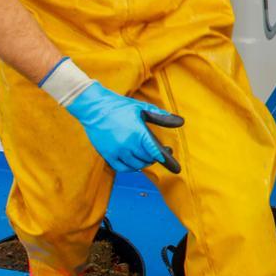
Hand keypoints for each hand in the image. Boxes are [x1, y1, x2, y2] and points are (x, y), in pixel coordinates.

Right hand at [66, 82, 183, 173]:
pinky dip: (131, 168)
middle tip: (162, 153)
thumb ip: (162, 117)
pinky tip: (135, 163)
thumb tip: (181, 122)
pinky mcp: (107, 155)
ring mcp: (117, 151)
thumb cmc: (120, 106)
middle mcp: (128, 144)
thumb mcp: (143, 108)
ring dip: (145, 163)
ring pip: (136, 166)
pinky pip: (122, 169)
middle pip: (147, 159)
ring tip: (149, 156)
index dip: (167, 160)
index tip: (175, 168)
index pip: (156, 152)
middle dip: (157, 158)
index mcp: (138, 132)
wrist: (94, 108)